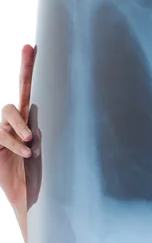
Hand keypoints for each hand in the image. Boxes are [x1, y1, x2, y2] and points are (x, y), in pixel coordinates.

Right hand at [0, 45, 41, 242]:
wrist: (33, 196)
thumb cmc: (47, 173)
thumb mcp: (55, 150)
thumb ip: (52, 133)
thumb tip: (53, 118)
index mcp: (36, 119)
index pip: (33, 89)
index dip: (31, 68)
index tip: (33, 46)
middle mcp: (21, 121)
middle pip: (20, 91)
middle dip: (26, 68)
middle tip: (28, 52)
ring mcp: (7, 131)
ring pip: (9, 114)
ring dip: (22, 127)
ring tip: (32, 142)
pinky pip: (3, 135)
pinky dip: (16, 143)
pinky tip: (28, 153)